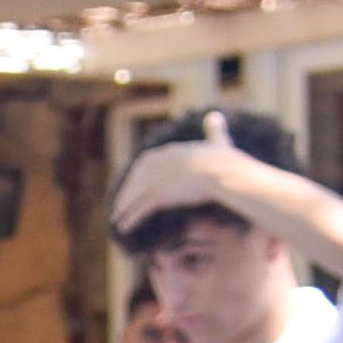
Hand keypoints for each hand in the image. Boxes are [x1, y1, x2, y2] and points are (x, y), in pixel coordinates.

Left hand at [107, 136, 261, 236]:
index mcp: (169, 151)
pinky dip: (130, 218)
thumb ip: (213, 130)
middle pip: (135, 179)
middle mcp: (157, 163)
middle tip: (120, 205)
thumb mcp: (216, 140)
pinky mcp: (159, 194)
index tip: (134, 184)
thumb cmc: (225, 160)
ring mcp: (156, 178)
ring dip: (124, 207)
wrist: (222, 172)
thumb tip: (215, 116)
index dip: (138, 175)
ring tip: (117, 219)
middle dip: (127, 193)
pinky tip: (124, 227)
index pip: (145, 163)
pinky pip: (139, 208)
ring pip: (134, 195)